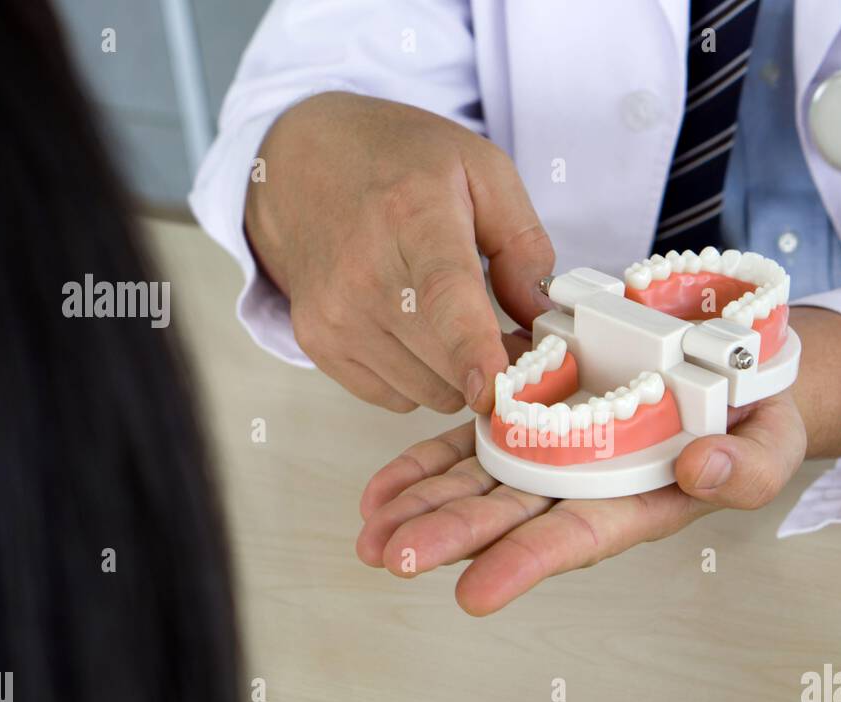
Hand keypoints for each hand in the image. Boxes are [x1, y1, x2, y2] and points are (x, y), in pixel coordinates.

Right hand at [246, 92, 554, 413]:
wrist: (302, 163)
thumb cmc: (399, 164)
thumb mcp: (482, 170)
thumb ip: (523, 243)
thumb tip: (538, 313)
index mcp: (413, 216)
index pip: (444, 294)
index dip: (472, 348)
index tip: (491, 387)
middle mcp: (364, 271)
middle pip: (448, 360)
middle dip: (495, 361)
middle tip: (506, 329)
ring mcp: (336, 313)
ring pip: (430, 391)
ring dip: (456, 372)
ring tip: (450, 319)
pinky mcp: (318, 342)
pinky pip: (395, 398)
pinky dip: (418, 378)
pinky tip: (413, 329)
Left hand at [355, 357, 807, 614]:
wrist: (734, 375)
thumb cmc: (758, 422)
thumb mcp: (774, 445)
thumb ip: (748, 467)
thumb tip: (702, 470)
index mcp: (638, 504)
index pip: (576, 538)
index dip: (526, 564)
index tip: (475, 592)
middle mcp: (585, 488)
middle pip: (510, 517)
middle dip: (451, 536)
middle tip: (393, 556)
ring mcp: (553, 454)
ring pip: (479, 483)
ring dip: (423, 506)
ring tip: (371, 530)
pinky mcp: (533, 416)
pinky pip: (472, 442)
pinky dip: (427, 463)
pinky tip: (383, 489)